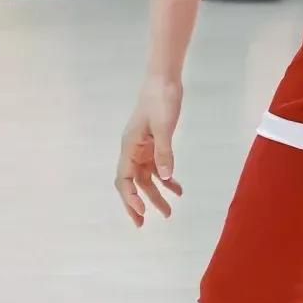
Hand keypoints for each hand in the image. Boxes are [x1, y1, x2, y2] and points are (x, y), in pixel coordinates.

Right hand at [115, 77, 183, 226]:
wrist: (164, 79)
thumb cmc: (160, 100)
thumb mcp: (163, 127)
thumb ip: (164, 152)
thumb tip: (165, 178)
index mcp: (129, 146)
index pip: (124, 178)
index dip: (129, 198)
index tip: (140, 212)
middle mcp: (133, 149)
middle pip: (133, 182)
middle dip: (138, 203)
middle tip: (144, 224)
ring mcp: (143, 147)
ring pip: (146, 177)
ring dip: (155, 194)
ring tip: (169, 211)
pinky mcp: (154, 143)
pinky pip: (157, 167)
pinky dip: (166, 178)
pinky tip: (178, 189)